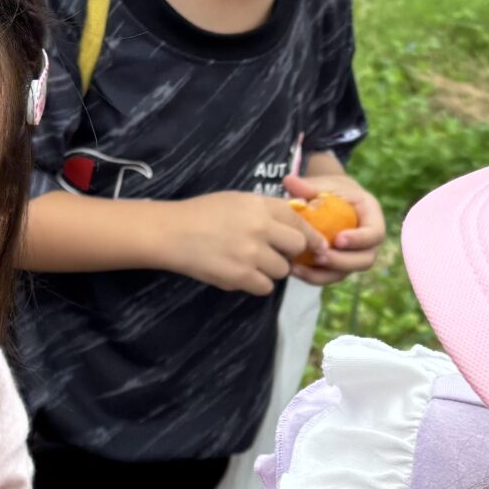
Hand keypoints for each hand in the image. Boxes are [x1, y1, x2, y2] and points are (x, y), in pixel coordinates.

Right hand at [159, 192, 309, 294]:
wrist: (172, 232)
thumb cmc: (202, 213)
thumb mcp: (237, 200)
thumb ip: (266, 210)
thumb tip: (296, 220)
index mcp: (260, 205)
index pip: (299, 220)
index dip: (311, 234)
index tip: (317, 245)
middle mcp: (260, 227)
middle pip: (297, 246)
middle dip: (290, 252)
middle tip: (274, 253)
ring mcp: (251, 253)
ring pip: (282, 270)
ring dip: (271, 270)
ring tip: (251, 263)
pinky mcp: (240, 276)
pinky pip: (265, 287)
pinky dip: (256, 284)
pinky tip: (242, 275)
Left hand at [287, 173, 385, 286]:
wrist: (332, 201)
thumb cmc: (331, 190)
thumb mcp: (324, 184)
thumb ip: (309, 185)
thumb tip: (289, 181)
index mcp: (372, 218)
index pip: (375, 234)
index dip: (360, 240)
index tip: (338, 239)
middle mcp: (368, 242)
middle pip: (365, 260)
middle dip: (343, 262)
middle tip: (321, 257)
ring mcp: (354, 256)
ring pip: (346, 273)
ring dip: (325, 274)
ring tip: (302, 267)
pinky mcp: (339, 266)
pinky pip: (330, 276)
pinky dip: (313, 276)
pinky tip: (294, 270)